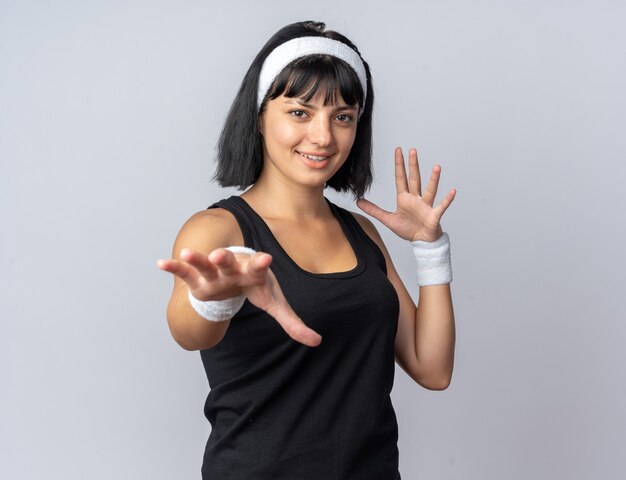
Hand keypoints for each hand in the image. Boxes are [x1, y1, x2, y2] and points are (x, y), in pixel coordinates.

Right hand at [157, 248, 321, 346]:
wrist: (237, 276)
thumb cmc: (256, 287)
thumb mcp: (274, 303)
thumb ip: (293, 322)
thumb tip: (317, 341)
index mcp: (254, 272)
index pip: (260, 267)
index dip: (262, 263)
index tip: (266, 259)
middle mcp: (233, 269)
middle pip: (229, 262)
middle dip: (224, 258)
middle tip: (220, 255)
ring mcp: (214, 273)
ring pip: (204, 264)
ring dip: (197, 259)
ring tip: (186, 254)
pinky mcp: (198, 280)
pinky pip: (185, 272)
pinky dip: (174, 267)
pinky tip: (161, 264)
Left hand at [357, 147, 455, 241]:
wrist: (421, 241)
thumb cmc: (407, 229)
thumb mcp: (387, 219)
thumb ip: (373, 210)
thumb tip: (358, 201)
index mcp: (404, 198)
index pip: (400, 178)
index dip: (399, 165)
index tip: (398, 150)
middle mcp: (416, 199)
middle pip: (414, 179)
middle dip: (413, 165)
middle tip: (413, 151)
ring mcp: (426, 206)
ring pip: (430, 190)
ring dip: (433, 179)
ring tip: (436, 167)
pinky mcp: (434, 215)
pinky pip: (441, 206)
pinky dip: (447, 199)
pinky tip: (452, 191)